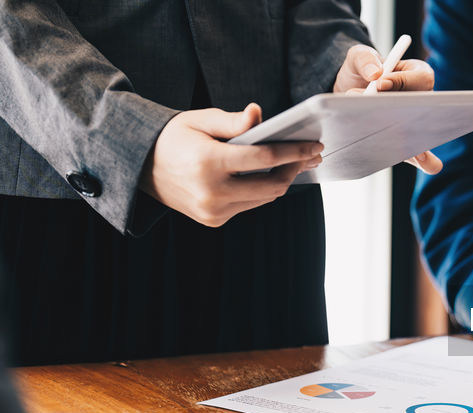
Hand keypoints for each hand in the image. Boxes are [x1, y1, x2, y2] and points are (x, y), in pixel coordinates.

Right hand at [140, 104, 321, 226]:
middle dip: (295, 169)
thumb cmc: (174, 137)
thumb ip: (233, 121)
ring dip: (282, 181)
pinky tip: (272, 176)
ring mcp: (213, 211)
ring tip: (297, 164)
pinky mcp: (213, 220)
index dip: (294, 152)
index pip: (265, 159)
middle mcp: (211, 192)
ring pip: (264, 198)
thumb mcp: (200, 120)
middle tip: (311, 155)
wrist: (140, 166)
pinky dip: (262, 190)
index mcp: (207, 163)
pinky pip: (249, 205)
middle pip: (272, 185)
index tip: (315, 145)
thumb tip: (259, 114)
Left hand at [333, 44, 442, 173]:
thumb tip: (374, 74)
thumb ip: (364, 60)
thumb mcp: (357, 57)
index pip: (421, 78)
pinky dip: (418, 157)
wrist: (346, 90)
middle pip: (423, 108)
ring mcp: (413, 122)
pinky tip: (422, 161)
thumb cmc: (360, 70)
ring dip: (412, 138)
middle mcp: (421, 100)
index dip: (404, 81)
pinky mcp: (403, 140)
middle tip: (390, 116)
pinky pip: (414, 151)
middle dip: (407, 113)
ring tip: (411, 146)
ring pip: (420, 132)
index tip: (381, 84)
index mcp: (416, 74)